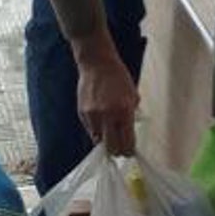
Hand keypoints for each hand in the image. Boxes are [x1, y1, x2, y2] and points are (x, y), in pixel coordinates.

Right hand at [72, 29, 137, 156]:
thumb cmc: (118, 77)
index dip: (129, 151)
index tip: (130, 151)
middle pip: (112, 148)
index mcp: (124, 111)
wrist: (97, 64)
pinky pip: (90, 130)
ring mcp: (93, 115)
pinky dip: (96, 129)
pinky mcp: (82, 113)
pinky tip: (100, 118)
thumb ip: (130, 117)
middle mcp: (107, 116)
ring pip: (98, 141)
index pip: (127, 143)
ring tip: (109, 128)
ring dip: (105, 139)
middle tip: (120, 147)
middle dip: (117, 150)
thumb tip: (128, 135)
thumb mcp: (132, 96)